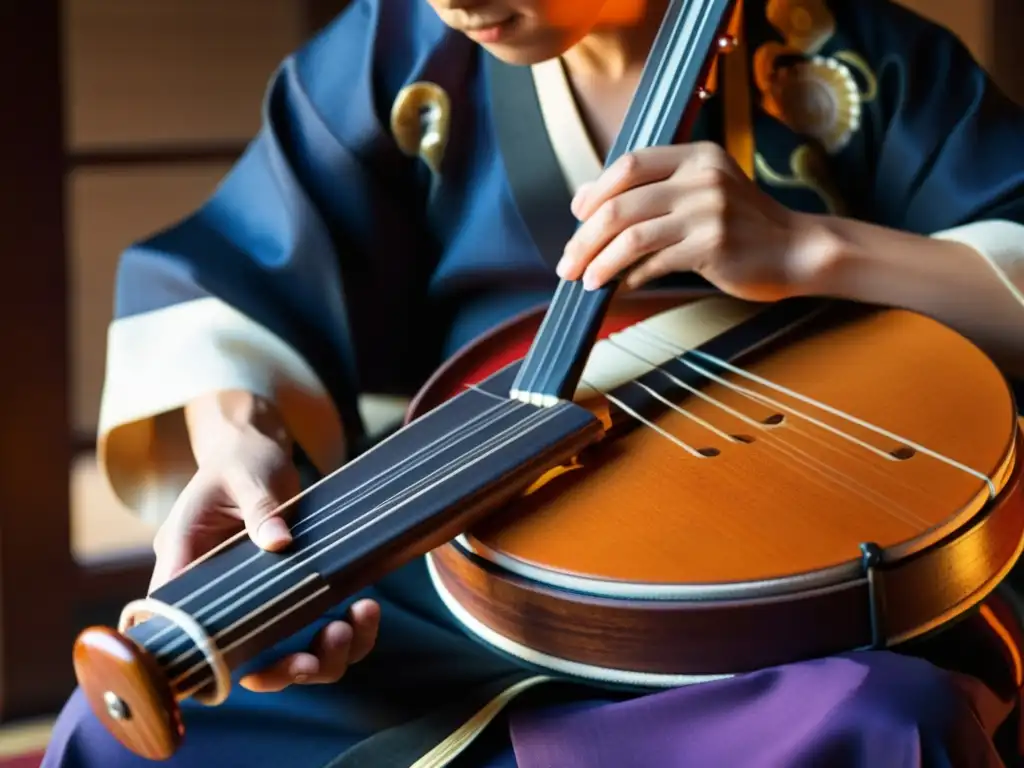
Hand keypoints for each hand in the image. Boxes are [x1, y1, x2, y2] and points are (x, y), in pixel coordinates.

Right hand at [150, 391, 379, 692]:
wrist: (255, 449)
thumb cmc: (240, 460)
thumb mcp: (247, 476)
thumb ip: (259, 508)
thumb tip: (278, 541)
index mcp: (184, 563)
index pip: (179, 626)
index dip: (205, 658)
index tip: (246, 667)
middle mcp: (213, 593)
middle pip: (236, 660)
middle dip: (279, 669)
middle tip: (313, 656)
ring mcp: (251, 599)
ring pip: (279, 654)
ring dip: (318, 657)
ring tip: (353, 622)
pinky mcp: (284, 594)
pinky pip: (308, 631)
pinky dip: (341, 632)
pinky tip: (365, 609)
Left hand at [556, 142, 838, 300]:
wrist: (797, 249)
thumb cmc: (742, 224)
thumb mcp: (703, 191)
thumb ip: (654, 192)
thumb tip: (586, 205)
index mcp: (695, 155)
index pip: (629, 164)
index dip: (595, 191)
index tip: (576, 218)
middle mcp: (701, 177)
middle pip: (620, 205)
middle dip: (584, 238)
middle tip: (567, 264)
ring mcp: (708, 210)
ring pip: (631, 237)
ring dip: (600, 262)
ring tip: (585, 281)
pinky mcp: (713, 244)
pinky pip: (654, 262)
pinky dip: (630, 277)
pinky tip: (620, 287)